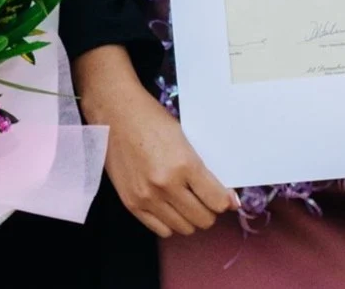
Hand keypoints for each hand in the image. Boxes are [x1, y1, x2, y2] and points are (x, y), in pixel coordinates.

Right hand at [75, 45, 238, 237]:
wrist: (116, 113)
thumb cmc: (152, 118)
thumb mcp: (184, 137)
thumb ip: (203, 168)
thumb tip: (228, 197)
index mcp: (184, 164)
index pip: (216, 200)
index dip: (225, 201)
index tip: (227, 199)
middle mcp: (166, 185)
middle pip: (202, 219)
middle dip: (210, 211)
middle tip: (207, 199)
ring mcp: (147, 198)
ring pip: (183, 228)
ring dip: (191, 218)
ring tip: (189, 203)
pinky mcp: (131, 204)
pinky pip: (161, 230)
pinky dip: (171, 222)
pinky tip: (171, 207)